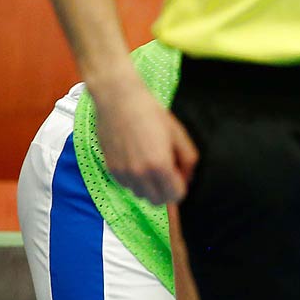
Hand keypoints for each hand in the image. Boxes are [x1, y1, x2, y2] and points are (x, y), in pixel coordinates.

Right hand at [90, 76, 197, 204]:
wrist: (117, 98)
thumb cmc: (151, 113)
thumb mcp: (179, 136)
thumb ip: (189, 162)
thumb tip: (187, 179)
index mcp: (160, 166)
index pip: (175, 196)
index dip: (180, 187)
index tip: (178, 176)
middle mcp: (140, 173)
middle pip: (157, 201)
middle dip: (165, 191)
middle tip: (166, 174)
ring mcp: (123, 172)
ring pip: (140, 194)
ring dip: (148, 186)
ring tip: (149, 164)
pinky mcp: (110, 167)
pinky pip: (126, 185)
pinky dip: (133, 180)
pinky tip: (136, 161)